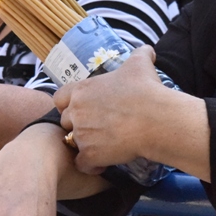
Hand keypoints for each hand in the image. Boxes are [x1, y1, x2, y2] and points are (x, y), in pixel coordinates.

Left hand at [55, 46, 167, 173]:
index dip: (69, 105)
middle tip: (97, 129)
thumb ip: (140, 54)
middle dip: (78, 125)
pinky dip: (90, 165)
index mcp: (82, 90)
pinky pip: (81, 164)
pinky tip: (103, 163)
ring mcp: (81, 134)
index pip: (59, 98)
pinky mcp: (89, 154)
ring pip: (73, 143)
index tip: (83, 109)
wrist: (156, 119)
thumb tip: (149, 50)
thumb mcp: (140, 64)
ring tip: (102, 146)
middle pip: (66, 122)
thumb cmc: (146, 90)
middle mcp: (77, 111)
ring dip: (85, 145)